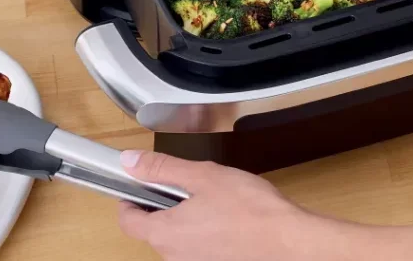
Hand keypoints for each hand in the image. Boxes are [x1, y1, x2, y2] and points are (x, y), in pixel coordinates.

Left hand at [118, 150, 357, 260]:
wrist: (284, 238)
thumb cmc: (247, 208)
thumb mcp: (201, 176)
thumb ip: (162, 168)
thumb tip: (130, 160)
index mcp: (165, 233)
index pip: (127, 221)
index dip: (129, 198)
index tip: (139, 181)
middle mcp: (174, 255)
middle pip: (150, 228)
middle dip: (160, 202)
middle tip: (183, 181)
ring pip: (174, 235)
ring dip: (181, 214)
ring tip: (208, 193)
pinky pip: (193, 243)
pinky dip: (199, 225)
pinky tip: (222, 211)